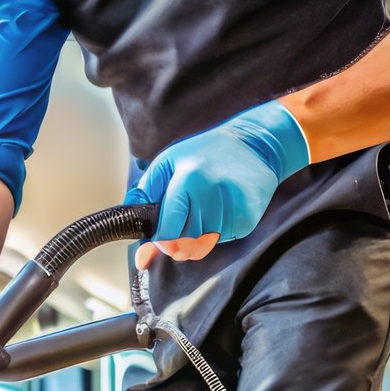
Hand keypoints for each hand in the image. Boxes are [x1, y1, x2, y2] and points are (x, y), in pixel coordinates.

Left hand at [126, 100, 310, 269]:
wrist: (254, 145)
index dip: (160, 241)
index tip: (160, 236)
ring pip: (204, 244)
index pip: (168, 231)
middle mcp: (213, 194)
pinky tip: (220, 209)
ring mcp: (234, 207)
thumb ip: (144, 197)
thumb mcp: (167, 164)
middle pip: (185, 242)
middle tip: (182, 220)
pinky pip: (222, 239)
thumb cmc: (204, 154)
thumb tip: (135, 238)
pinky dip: (216, 232)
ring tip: (203, 208)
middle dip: (177, 239)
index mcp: (188, 179)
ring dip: (197, 236)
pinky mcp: (248, 218)